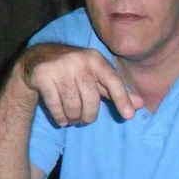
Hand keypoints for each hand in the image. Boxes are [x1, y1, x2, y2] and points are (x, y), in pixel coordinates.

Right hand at [19, 43, 143, 125]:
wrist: (38, 58)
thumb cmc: (74, 70)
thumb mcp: (95, 76)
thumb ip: (115, 90)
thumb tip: (140, 104)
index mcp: (95, 59)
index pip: (112, 80)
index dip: (122, 98)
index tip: (129, 116)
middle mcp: (78, 60)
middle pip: (91, 98)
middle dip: (89, 116)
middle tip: (85, 120)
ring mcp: (59, 67)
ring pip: (72, 104)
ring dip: (74, 118)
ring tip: (73, 119)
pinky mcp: (43, 75)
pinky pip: (55, 105)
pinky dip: (60, 117)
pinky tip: (61, 118)